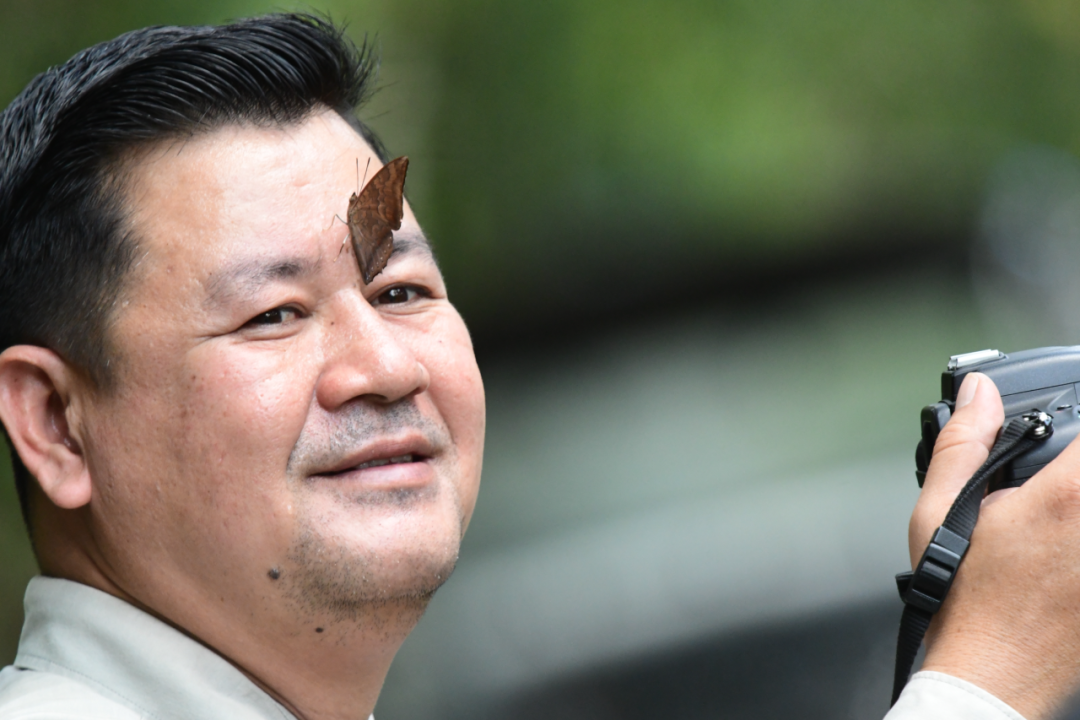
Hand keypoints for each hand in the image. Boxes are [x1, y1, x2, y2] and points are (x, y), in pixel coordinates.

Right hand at [910, 372, 1079, 718]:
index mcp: (1064, 497)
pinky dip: (1075, 543)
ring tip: (1047, 524)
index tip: (1057, 438)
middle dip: (1069, 471)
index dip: (1073, 426)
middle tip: (1047, 485)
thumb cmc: (963, 600)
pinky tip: (1058, 557)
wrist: (990, 675)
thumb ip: (964, 442)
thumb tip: (978, 393)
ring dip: (1072, 507)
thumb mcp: (940, 512)